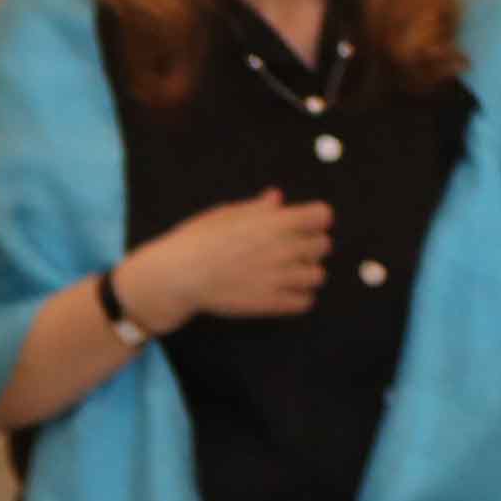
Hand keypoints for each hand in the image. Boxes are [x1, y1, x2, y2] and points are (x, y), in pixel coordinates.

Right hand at [125, 192, 332, 329]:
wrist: (177, 276)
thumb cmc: (197, 241)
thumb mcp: (225, 215)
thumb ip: (258, 208)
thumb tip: (276, 198)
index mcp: (274, 223)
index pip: (322, 215)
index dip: (314, 219)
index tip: (302, 224)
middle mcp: (284, 249)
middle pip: (324, 245)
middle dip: (310, 245)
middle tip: (289, 250)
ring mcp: (280, 277)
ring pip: (318, 275)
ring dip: (306, 273)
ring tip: (286, 273)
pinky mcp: (272, 303)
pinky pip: (305, 302)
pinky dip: (298, 298)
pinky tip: (282, 291)